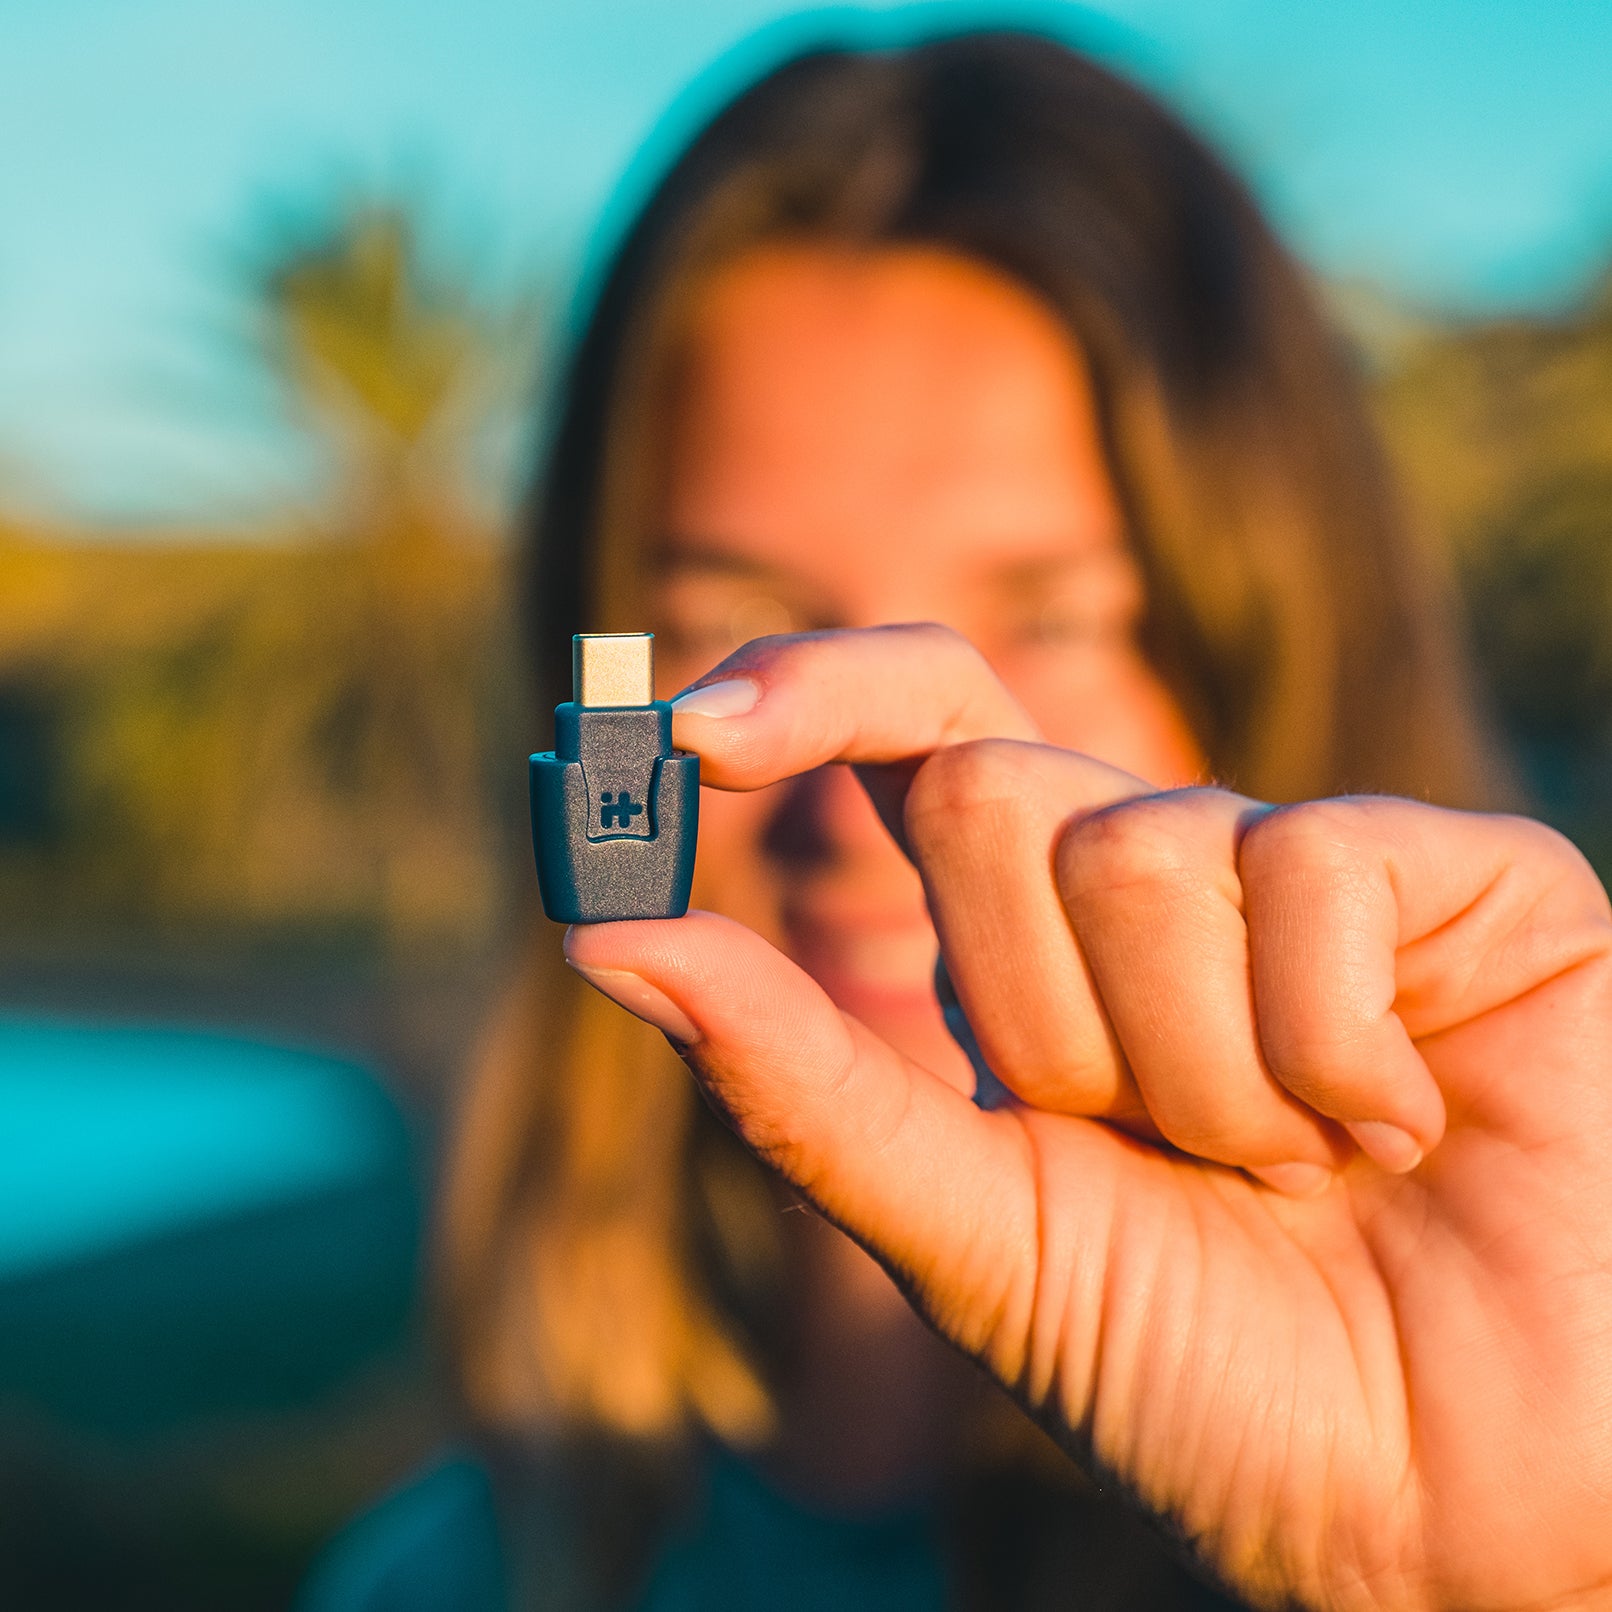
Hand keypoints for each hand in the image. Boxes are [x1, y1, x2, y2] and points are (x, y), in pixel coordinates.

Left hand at [564, 625, 1611, 1610]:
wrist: (1460, 1502)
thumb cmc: (1211, 1378)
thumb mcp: (973, 1231)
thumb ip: (798, 1083)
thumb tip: (602, 938)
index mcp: (1043, 948)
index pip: (917, 732)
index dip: (805, 698)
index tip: (685, 737)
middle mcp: (1166, 877)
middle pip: (987, 792)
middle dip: (1037, 1019)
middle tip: (1154, 1152)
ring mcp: (1311, 867)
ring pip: (1138, 848)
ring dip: (1194, 1076)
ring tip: (1297, 1173)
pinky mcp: (1470, 877)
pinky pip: (1316, 869)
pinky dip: (1330, 1055)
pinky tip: (1402, 1131)